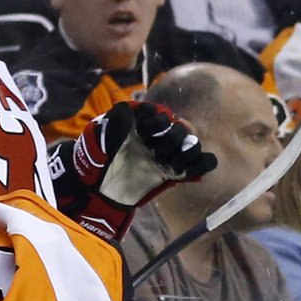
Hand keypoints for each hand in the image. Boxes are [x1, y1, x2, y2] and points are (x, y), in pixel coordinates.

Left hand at [76, 101, 216, 204]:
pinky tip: (187, 172)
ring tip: (172, 166)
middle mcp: (158, 137)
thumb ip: (113, 126)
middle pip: (178, 130)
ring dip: (187, 152)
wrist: (101, 191)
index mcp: (142, 125)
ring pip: (192, 144)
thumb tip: (124, 110)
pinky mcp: (177, 172)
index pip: (157, 115)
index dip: (155, 122)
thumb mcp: (99, 142)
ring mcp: (169, 154)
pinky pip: (201, 164)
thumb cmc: (98, 162)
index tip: (144, 134)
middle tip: (155, 155)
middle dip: (170, 141)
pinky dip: (201, 164)